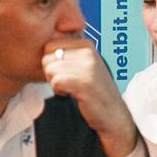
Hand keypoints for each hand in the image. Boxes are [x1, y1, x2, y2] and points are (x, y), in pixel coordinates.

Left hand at [42, 37, 139, 156]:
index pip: (50, 45)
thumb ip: (68, 53)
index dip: (51, 62)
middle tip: (66, 82)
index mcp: (85, 44)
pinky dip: (59, 91)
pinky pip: (56, 81)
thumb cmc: (94, 90)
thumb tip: (43, 47)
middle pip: (47, 57)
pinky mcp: (84, 82)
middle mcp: (87, 51)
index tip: (65, 72)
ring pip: (50, 69)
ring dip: (55, 83)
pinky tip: (71, 94)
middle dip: (51, 72)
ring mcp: (87, 66)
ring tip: (70, 88)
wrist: (112, 113)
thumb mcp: (84, 64)